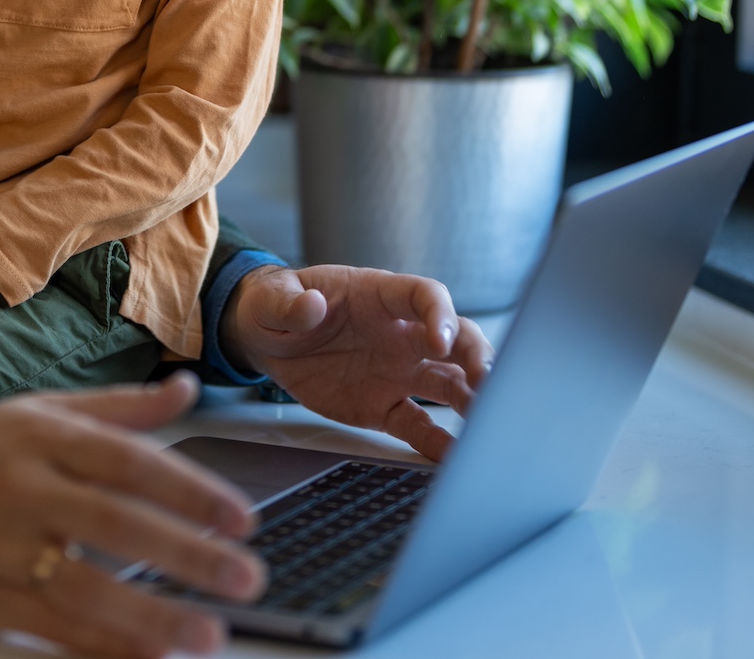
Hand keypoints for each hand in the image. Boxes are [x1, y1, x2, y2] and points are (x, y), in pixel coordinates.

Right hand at [0, 373, 264, 656]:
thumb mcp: (38, 412)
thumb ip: (118, 409)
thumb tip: (186, 389)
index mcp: (43, 437)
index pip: (129, 461)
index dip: (190, 489)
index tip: (240, 517)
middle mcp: (24, 489)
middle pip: (115, 523)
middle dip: (186, 554)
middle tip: (244, 577)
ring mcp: (1, 549)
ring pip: (83, 587)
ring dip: (150, 616)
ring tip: (206, 634)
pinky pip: (50, 628)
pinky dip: (101, 647)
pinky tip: (146, 656)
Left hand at [218, 265, 492, 460]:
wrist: (266, 340)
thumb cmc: (278, 305)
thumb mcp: (274, 297)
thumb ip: (291, 302)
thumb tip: (309, 306)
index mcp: (380, 296)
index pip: (425, 296)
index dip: (439, 314)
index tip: (440, 337)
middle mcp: (400, 334)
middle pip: (456, 339)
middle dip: (476, 357)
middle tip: (487, 381)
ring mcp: (397, 372)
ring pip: (449, 383)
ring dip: (471, 399)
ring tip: (488, 422)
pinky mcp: (384, 406)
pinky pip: (418, 426)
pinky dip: (438, 442)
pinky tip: (456, 457)